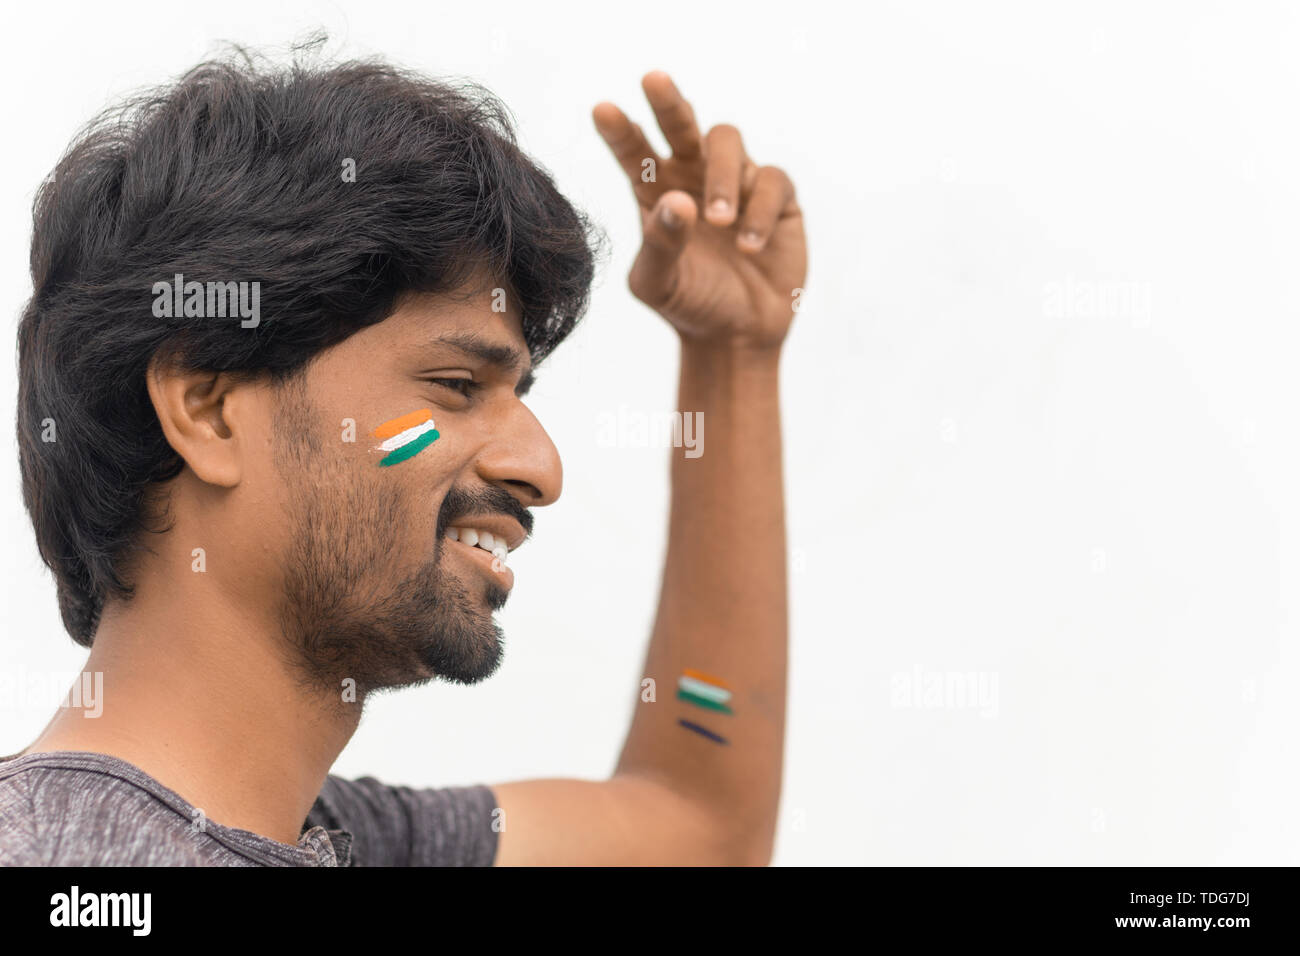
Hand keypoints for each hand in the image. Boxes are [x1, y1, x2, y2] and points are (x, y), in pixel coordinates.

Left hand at [593, 71, 807, 351]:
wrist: (737, 336)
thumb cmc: (689, 305)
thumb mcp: (659, 284)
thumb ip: (660, 244)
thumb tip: (677, 200)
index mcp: (654, 191)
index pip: (634, 151)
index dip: (619, 130)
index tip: (602, 110)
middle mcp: (693, 176)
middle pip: (681, 124)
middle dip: (667, 102)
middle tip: (652, 80)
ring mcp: (737, 182)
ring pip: (727, 143)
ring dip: (721, 176)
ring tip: (718, 220)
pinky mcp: (777, 198)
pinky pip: (772, 181)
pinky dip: (759, 211)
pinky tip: (748, 246)